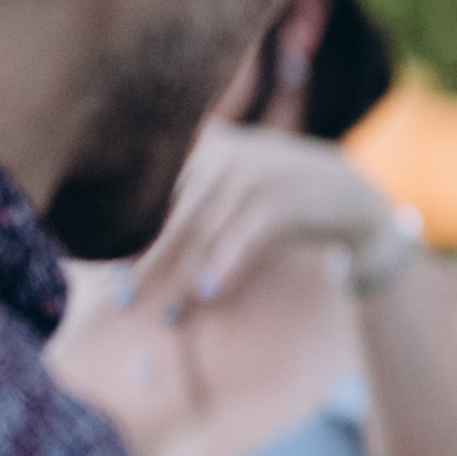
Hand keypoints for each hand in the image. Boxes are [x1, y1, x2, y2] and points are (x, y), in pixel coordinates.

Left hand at [122, 123, 412, 316]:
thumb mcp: (234, 182)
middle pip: (172, 215)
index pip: (155, 191)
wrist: (351, 195)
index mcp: (204, 143)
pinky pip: (238, 240)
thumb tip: (133, 255)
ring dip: (180, 278)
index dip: (128, 233)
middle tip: (120, 298)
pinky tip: (207, 293)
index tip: (105, 270)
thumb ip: (191, 201)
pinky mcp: (276, 200)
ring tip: (164, 312)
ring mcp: (250, 174)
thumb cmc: (279, 198)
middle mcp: (222, 152)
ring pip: (201, 233)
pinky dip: (221, 267)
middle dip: (146, 260)